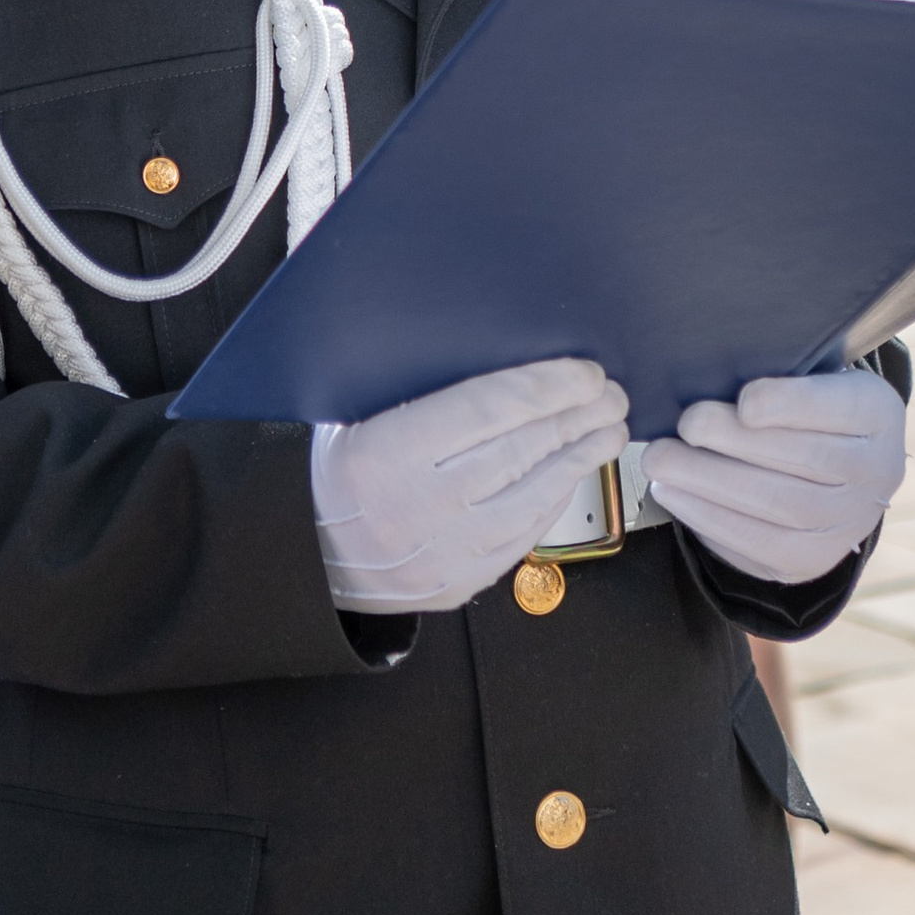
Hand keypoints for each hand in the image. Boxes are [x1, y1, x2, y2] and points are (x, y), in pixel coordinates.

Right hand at [311, 358, 629, 613]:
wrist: (303, 556)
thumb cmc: (330, 472)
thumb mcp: (347, 414)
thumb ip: (408, 381)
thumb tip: (465, 333)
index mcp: (389, 453)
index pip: (488, 409)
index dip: (545, 387)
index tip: (585, 371)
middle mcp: (422, 506)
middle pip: (521, 450)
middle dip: (576, 417)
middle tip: (612, 394)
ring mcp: (445, 551)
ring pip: (532, 496)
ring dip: (580, 458)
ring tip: (610, 429)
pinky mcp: (460, 582)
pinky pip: (522, 535)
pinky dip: (553, 499)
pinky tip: (574, 472)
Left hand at [644, 365, 904, 586]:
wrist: (831, 473)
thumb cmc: (802, 406)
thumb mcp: (809, 373)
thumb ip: (775, 369)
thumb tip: (708, 367)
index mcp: (878, 414)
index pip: (842, 408)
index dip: (793, 406)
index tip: (745, 401)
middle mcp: (876, 473)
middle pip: (808, 460)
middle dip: (737, 442)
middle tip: (685, 423)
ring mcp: (846, 524)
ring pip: (782, 509)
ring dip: (711, 484)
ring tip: (661, 460)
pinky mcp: (810, 560)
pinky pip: (760, 547)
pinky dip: (709, 519)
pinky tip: (673, 493)